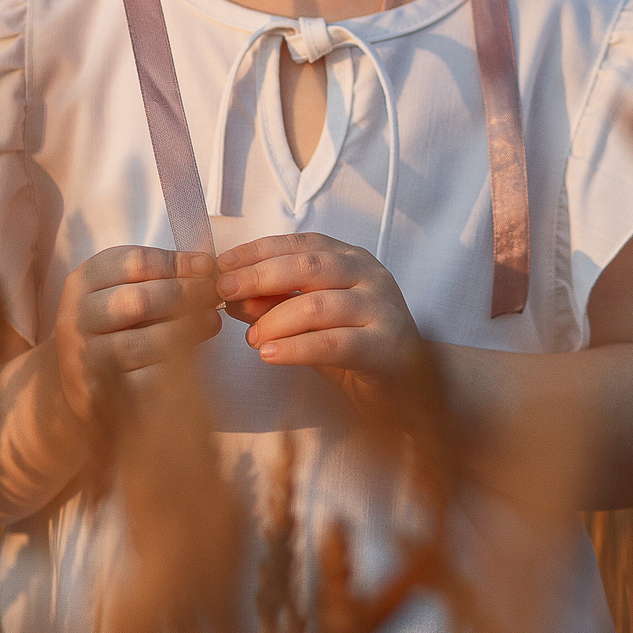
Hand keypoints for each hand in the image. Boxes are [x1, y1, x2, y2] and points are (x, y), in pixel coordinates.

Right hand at [53, 245, 220, 423]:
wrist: (83, 371)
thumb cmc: (117, 319)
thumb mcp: (129, 284)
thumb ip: (163, 271)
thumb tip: (206, 265)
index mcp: (84, 280)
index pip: (135, 263)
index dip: (177, 264)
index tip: (208, 267)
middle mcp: (75, 316)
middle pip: (138, 301)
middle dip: (184, 295)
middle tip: (214, 294)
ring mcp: (81, 356)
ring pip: (139, 344)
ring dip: (183, 332)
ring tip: (211, 321)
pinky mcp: (94, 392)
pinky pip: (139, 379)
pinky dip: (170, 368)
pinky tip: (193, 356)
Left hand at [213, 233, 425, 414]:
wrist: (412, 388)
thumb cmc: (357, 349)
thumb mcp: (312, 322)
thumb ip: (277, 305)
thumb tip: (232, 296)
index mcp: (350, 259)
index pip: (299, 244)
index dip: (257, 251)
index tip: (220, 265)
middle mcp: (369, 275)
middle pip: (308, 266)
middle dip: (259, 276)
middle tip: (223, 292)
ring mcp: (381, 309)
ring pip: (319, 304)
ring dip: (275, 319)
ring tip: (251, 338)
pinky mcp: (386, 346)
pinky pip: (334, 343)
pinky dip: (296, 348)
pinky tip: (270, 355)